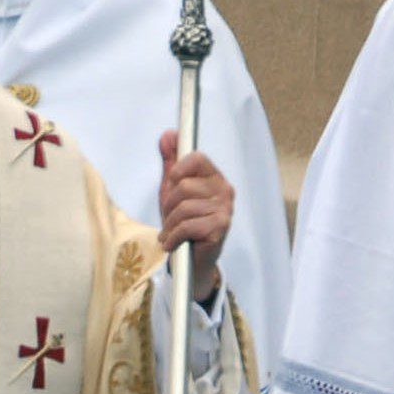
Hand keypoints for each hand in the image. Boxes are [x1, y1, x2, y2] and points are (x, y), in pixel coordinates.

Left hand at [157, 131, 233, 302]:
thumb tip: (168, 134)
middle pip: (184, 185)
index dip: (177, 170)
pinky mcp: (220, 228)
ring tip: (171, 233)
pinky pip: (187, 225)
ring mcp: (225, 209)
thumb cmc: (183, 221)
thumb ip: (170, 161)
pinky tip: (173, 243)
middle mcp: (224, 190)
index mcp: (214, 177)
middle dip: (169, 204)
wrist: (190, 258)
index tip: (172, 184)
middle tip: (170, 217)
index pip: (196, 157)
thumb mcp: (172, 189)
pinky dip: (173, 236)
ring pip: (183, 206)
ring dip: (170, 224)